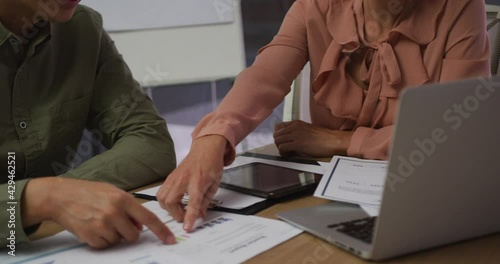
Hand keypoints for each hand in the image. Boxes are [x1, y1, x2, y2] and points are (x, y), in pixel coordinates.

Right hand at [21, 177, 175, 248]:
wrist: (61, 197)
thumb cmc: (88, 192)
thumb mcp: (113, 192)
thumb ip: (129, 208)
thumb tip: (141, 225)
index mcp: (122, 199)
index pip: (148, 218)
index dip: (161, 230)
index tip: (170, 239)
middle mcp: (114, 213)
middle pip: (134, 235)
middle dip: (128, 231)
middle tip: (116, 221)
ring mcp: (102, 226)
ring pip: (119, 241)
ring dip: (114, 235)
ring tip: (101, 221)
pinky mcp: (91, 237)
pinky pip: (106, 245)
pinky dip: (102, 239)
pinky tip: (93, 226)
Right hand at [157, 135, 226, 231]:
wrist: (205, 149)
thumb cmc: (211, 163)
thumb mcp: (214, 184)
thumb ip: (206, 201)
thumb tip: (200, 215)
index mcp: (198, 181)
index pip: (192, 203)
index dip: (189, 216)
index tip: (187, 227)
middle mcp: (183, 179)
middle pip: (170, 201)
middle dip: (176, 214)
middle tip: (185, 216)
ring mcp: (174, 177)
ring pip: (162, 198)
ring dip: (169, 208)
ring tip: (179, 209)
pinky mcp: (169, 177)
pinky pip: (161, 192)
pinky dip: (165, 201)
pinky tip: (174, 201)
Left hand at [274, 120, 352, 156]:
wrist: (333, 141)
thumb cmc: (323, 138)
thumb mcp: (307, 130)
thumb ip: (297, 132)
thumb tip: (288, 139)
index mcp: (296, 123)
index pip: (278, 127)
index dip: (279, 136)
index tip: (284, 142)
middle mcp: (294, 127)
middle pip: (276, 135)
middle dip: (278, 143)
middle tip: (286, 149)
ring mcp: (295, 134)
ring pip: (277, 141)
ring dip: (280, 149)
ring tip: (288, 153)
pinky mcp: (298, 144)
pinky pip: (282, 148)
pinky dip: (283, 153)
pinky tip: (290, 155)